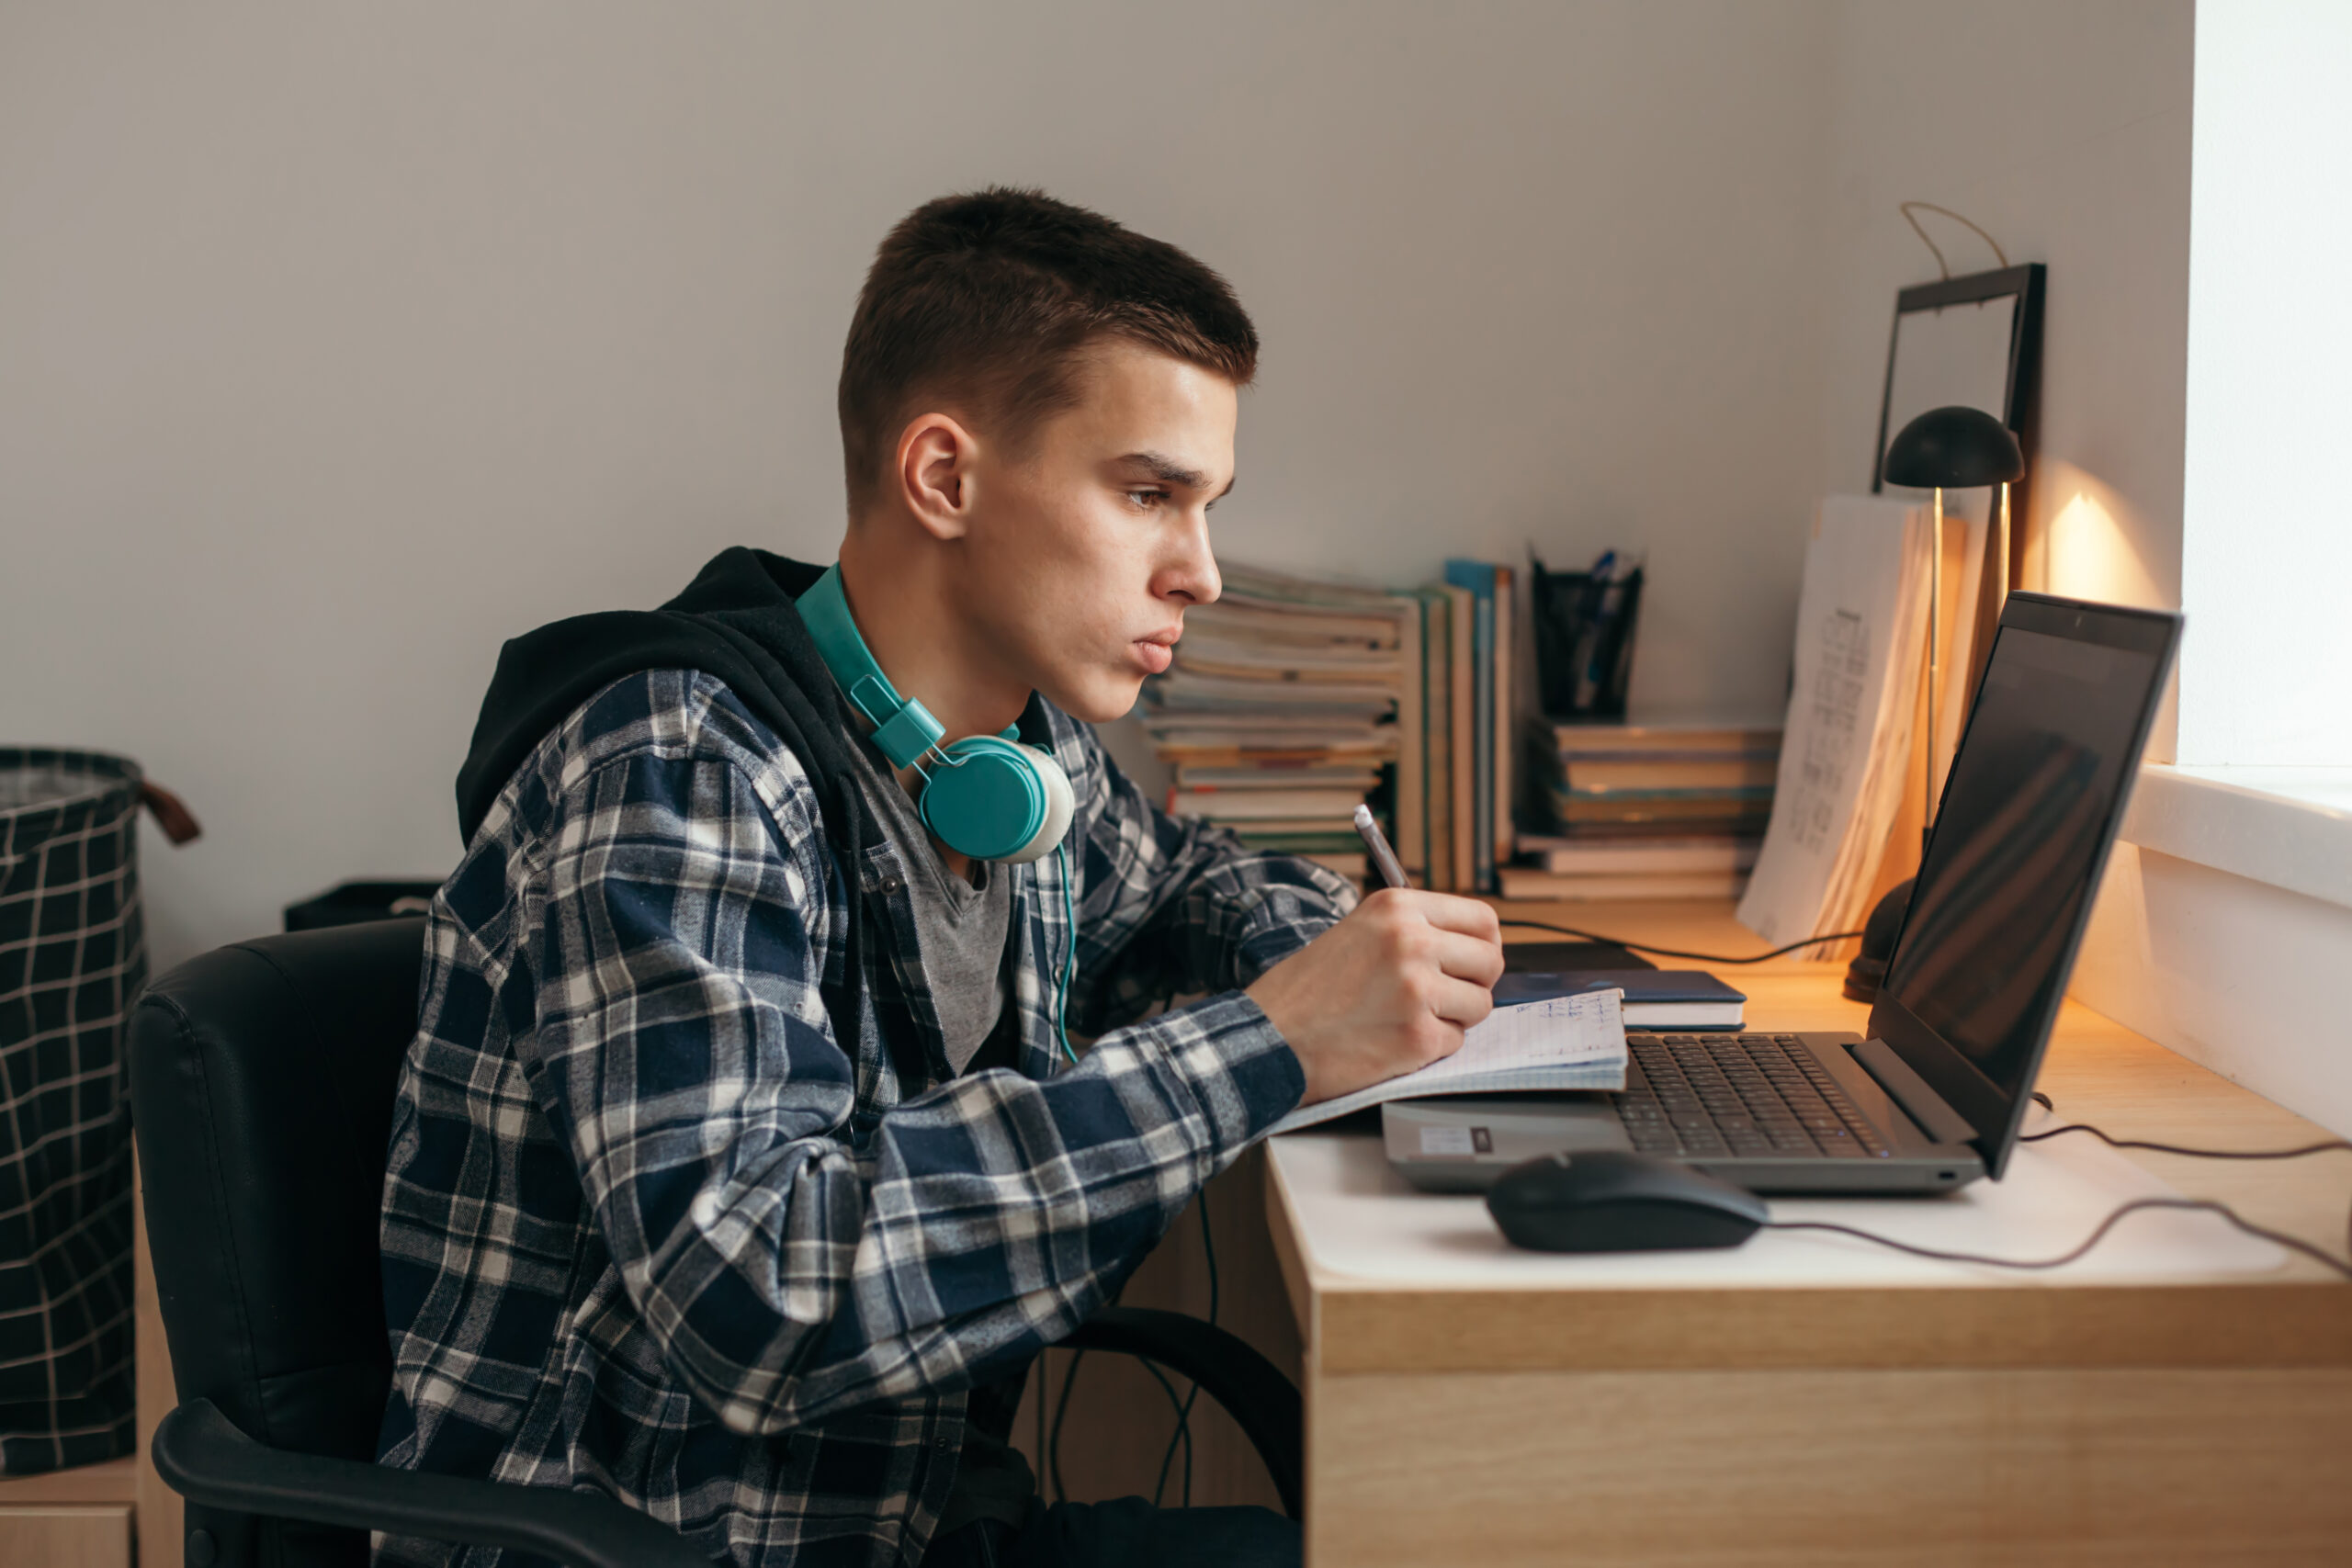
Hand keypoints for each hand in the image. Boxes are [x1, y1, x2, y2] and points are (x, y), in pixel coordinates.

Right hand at [1245, 888, 1504, 1105]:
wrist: (1269, 1037)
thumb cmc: (1306, 989)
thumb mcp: (1357, 931)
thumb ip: (1411, 929)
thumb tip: (1469, 946)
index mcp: (1397, 908)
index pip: (1483, 920)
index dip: (1483, 946)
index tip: (1472, 961)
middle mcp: (1412, 941)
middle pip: (1490, 962)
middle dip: (1474, 983)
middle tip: (1445, 996)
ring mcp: (1417, 989)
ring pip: (1480, 1005)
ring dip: (1453, 1018)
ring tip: (1407, 1018)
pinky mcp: (1418, 1036)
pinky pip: (1455, 1041)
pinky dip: (1430, 1047)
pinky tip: (1393, 1039)